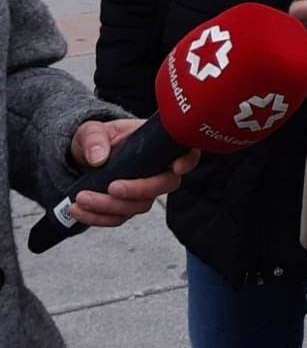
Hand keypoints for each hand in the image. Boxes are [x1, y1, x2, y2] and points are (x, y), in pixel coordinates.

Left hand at [67, 119, 200, 226]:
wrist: (83, 158)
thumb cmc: (98, 140)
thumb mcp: (93, 130)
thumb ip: (95, 138)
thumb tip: (99, 157)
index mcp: (157, 145)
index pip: (185, 153)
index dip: (187, 161)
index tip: (176, 168)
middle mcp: (157, 170)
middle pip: (163, 185)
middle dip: (138, 190)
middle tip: (111, 188)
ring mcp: (144, 191)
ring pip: (138, 206)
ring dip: (109, 206)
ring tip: (81, 199)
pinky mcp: (127, 206)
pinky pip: (118, 218)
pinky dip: (97, 217)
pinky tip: (79, 210)